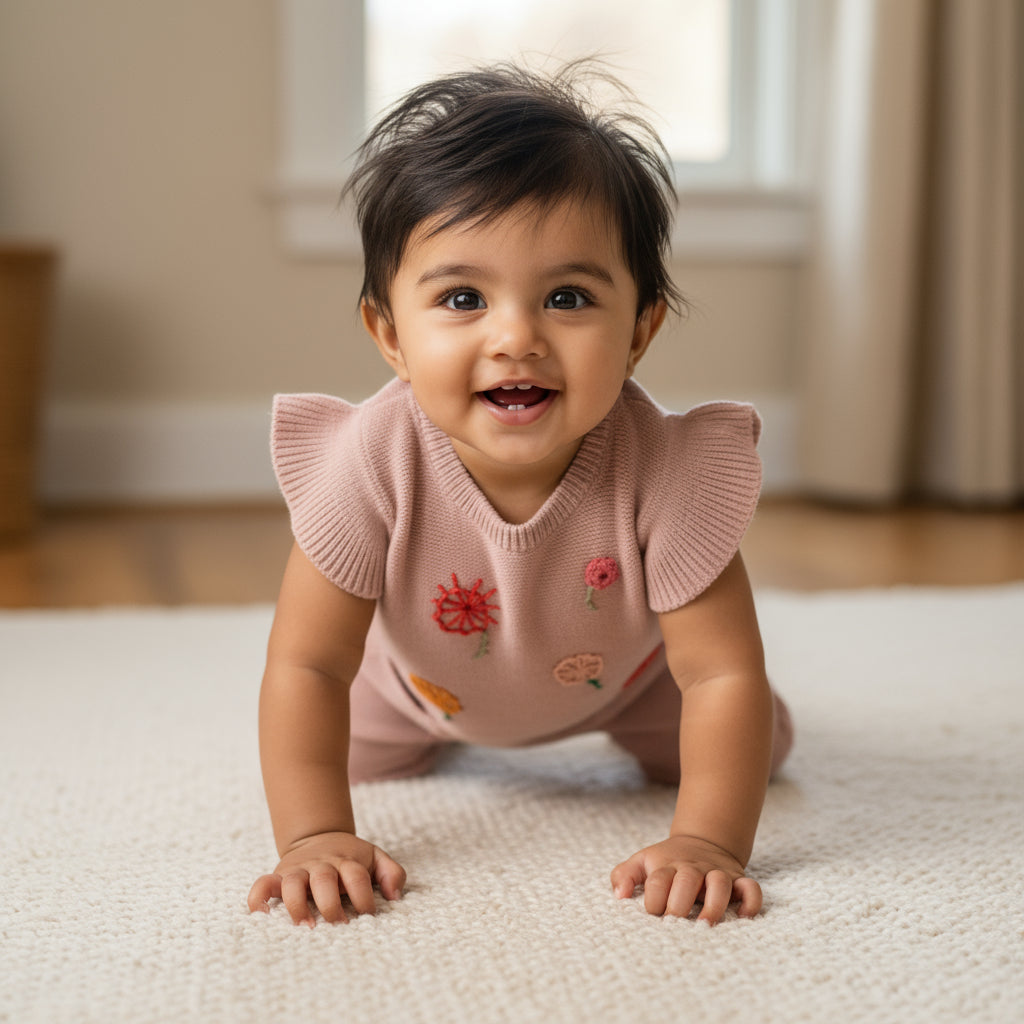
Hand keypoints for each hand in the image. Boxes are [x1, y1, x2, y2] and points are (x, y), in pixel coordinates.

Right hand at [248, 831, 405, 925]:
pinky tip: (262, 915)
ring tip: (306, 927)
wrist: (320, 836)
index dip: (364, 898)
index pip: (357, 877)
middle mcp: (321, 864)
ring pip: (292, 883)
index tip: (368, 917)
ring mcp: (298, 870)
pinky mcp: (279, 876)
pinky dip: (259, 898)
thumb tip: (394, 897)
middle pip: (324, 880)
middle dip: (331, 905)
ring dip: (297, 905)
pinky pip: (263, 884)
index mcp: (347, 861)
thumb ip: (392, 873)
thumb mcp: (375, 857)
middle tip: (339, 926)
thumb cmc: (351, 857)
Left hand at [610, 835, 761, 922]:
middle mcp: (693, 868)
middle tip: (675, 924)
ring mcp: (717, 872)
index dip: (653, 900)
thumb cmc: (666, 861)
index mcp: (667, 864)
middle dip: (680, 904)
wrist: (701, 840)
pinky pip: (751, 887)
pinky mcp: (737, 879)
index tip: (651, 915)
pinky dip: (751, 902)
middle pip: (687, 880)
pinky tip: (744, 917)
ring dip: (714, 904)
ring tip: (705, 925)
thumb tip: (620, 895)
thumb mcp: (641, 861)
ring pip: (720, 883)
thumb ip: (624, 875)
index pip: (658, 880)